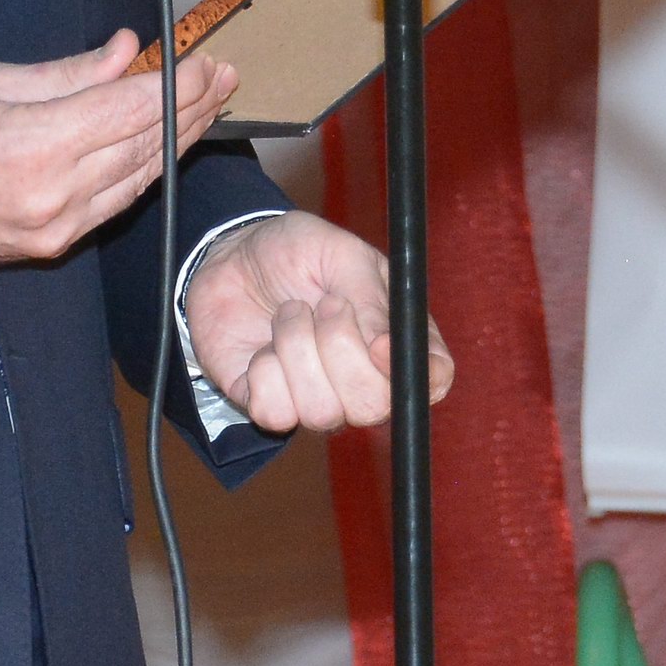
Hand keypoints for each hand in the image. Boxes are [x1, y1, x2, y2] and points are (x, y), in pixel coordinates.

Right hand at [0, 34, 230, 266]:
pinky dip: (146, 171)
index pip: (130, 109)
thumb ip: (66, 73)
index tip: (205, 61)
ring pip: (139, 178)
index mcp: (34, 145)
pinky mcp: (52, 244)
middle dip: (192, 107)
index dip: (177, 84)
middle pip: (145, 145)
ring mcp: (56, 226)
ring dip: (179, 140)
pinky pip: (115, 203)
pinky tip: (166, 146)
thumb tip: (125, 50)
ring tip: (208, 104)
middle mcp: (54, 194)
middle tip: (223, 75)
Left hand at [181, 213, 454, 433]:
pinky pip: (276, 414)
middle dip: (341, 352)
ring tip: (288, 313)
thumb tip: (386, 345)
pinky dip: (264, 372)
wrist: (231, 258)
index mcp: (396, 338)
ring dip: (297, 349)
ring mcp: (318, 397)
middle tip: (325, 304)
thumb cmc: (295, 251)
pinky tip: (262, 347)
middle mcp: (363, 378)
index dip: (417, 376)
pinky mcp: (272, 408)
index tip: (379, 344)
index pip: (433, 380)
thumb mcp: (340, 254)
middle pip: (374, 406)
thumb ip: (369, 299)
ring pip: (323, 413)